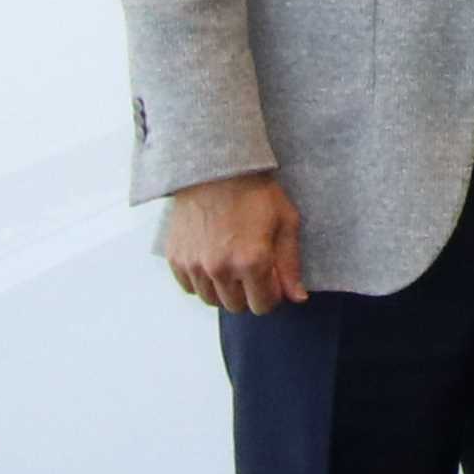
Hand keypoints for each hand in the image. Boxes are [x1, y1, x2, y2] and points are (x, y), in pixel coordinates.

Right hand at [162, 169, 305, 315]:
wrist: (214, 166)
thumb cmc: (254, 190)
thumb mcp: (285, 222)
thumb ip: (290, 264)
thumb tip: (297, 297)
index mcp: (251, 262)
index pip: (262, 305)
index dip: (272, 294)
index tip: (272, 279)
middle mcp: (220, 269)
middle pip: (237, 306)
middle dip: (249, 293)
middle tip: (252, 270)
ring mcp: (194, 265)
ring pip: (211, 300)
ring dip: (225, 290)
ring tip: (232, 265)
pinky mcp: (176, 257)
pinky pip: (189, 287)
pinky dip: (201, 281)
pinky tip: (211, 261)